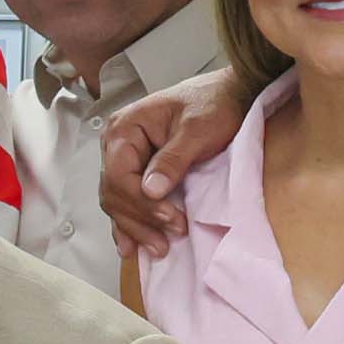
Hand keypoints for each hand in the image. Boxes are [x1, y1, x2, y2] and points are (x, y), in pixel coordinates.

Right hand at [99, 69, 244, 257]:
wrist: (229, 95)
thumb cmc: (215, 104)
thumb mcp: (197, 130)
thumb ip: (172, 159)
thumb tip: (150, 191)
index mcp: (125, 128)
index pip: (118, 176)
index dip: (141, 203)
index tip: (170, 218)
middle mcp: (117, 143)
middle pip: (114, 193)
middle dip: (139, 219)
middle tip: (168, 238)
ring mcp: (124, 158)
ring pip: (117, 202)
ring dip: (135, 227)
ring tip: (158, 248)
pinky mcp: (137, 170)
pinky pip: (126, 200)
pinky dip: (129, 223)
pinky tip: (130, 244)